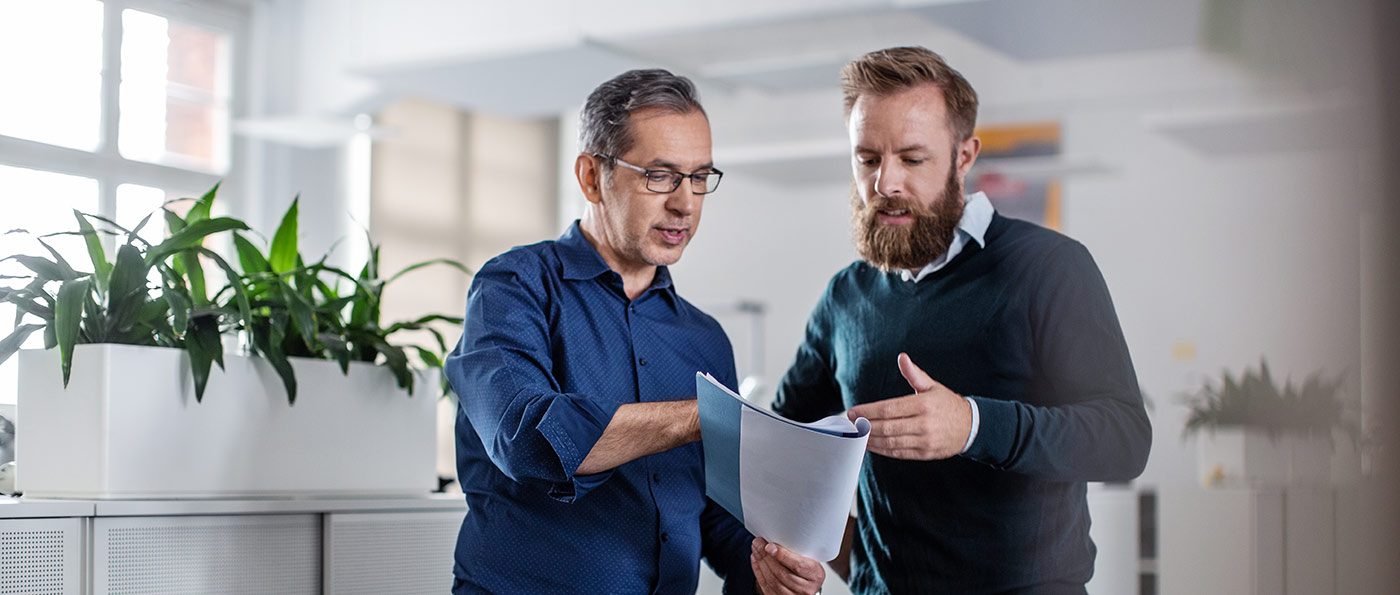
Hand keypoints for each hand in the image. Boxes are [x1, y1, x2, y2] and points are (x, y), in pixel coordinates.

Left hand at [751, 537, 824, 594]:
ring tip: (756, 549)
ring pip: (772, 580)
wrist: (806, 584)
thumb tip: (775, 539)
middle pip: (782, 573)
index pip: (797, 565)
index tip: (770, 546)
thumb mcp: (809, 557)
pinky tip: (756, 560)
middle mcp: (806, 589)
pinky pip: (765, 586)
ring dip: (760, 563)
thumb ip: (797, 549)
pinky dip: (758, 572)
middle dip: (766, 556)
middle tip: (758, 543)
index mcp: (815, 575)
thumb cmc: (807, 568)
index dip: (782, 555)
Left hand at [845, 352, 970, 459]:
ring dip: (871, 440)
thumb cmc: (947, 405)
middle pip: (887, 428)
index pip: (888, 409)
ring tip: (858, 434)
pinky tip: (872, 445)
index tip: (853, 411)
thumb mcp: (932, 386)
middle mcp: (924, 424)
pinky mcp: (925, 453)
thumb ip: (914, 374)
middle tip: (851, 423)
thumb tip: (902, 358)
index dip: (867, 412)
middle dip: (865, 426)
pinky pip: (898, 453)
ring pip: (891, 443)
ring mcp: (924, 441)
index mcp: (923, 405)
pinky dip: (882, 450)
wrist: (971, 427)